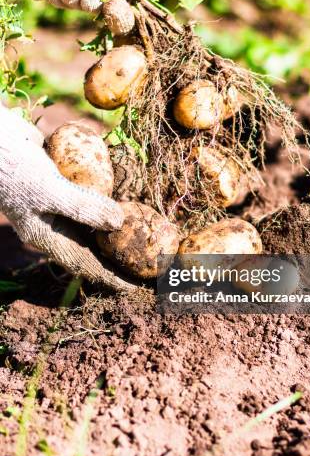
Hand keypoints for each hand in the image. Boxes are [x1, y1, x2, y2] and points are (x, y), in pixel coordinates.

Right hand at [0, 104, 136, 292]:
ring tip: (143, 232)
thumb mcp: (50, 191)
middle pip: (92, 246)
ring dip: (114, 225)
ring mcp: (58, 203)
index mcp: (47, 236)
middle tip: (147, 260)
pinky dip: (107, 197)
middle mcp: (54, 223)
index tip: (135, 286)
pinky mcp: (62, 182)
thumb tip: (120, 223)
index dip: (110, 277)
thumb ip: (84, 207)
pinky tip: (126, 195)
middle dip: (117, 254)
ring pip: (92, 220)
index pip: (85, 264)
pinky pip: (89, 194)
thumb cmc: (16, 169)